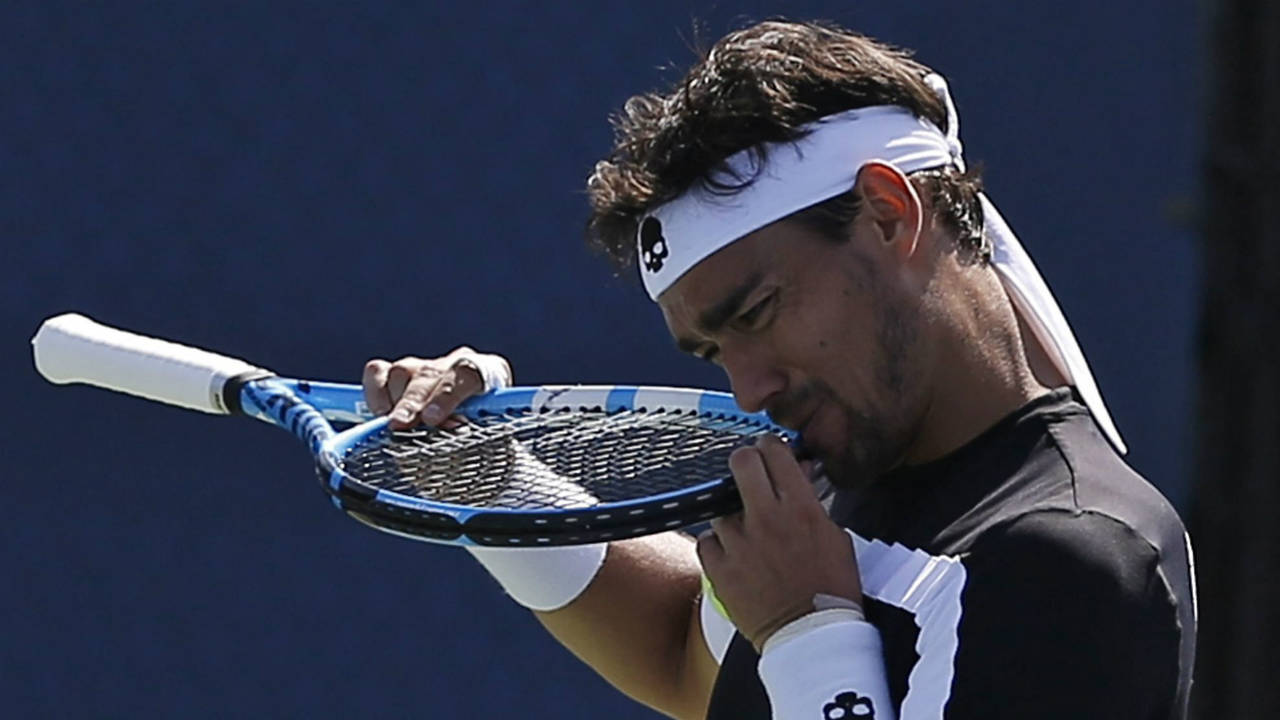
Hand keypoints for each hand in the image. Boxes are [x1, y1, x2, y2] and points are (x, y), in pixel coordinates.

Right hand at [362, 347, 510, 428]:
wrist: (475, 420)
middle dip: (412, 402)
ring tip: (396, 427)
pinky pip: (377, 372)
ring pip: (402, 372)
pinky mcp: (396, 371)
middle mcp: (453, 365)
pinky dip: (375, 393)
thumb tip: (452, 435)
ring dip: (396, 403)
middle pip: (429, 375)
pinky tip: (381, 415)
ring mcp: (424, 366)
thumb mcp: (486, 433)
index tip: (432, 419)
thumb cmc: (482, 430)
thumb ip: (470, 434)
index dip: (446, 396)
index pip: (466, 373)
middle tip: (400, 425)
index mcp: (487, 372)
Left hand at [696, 435, 861, 651]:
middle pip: (740, 462)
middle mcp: (766, 518)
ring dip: (732, 513)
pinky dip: (717, 545)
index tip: (768, 452)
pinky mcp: (719, 568)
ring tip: (747, 531)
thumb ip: (812, 501)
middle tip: (750, 475)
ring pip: (720, 504)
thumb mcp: (835, 537)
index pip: (774, 452)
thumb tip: (799, 471)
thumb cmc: (830, 589)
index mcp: (799, 507)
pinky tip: (733, 554)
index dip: (769, 447)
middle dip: (745, 462)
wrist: (810, 636)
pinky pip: (707, 540)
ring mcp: (738, 543)